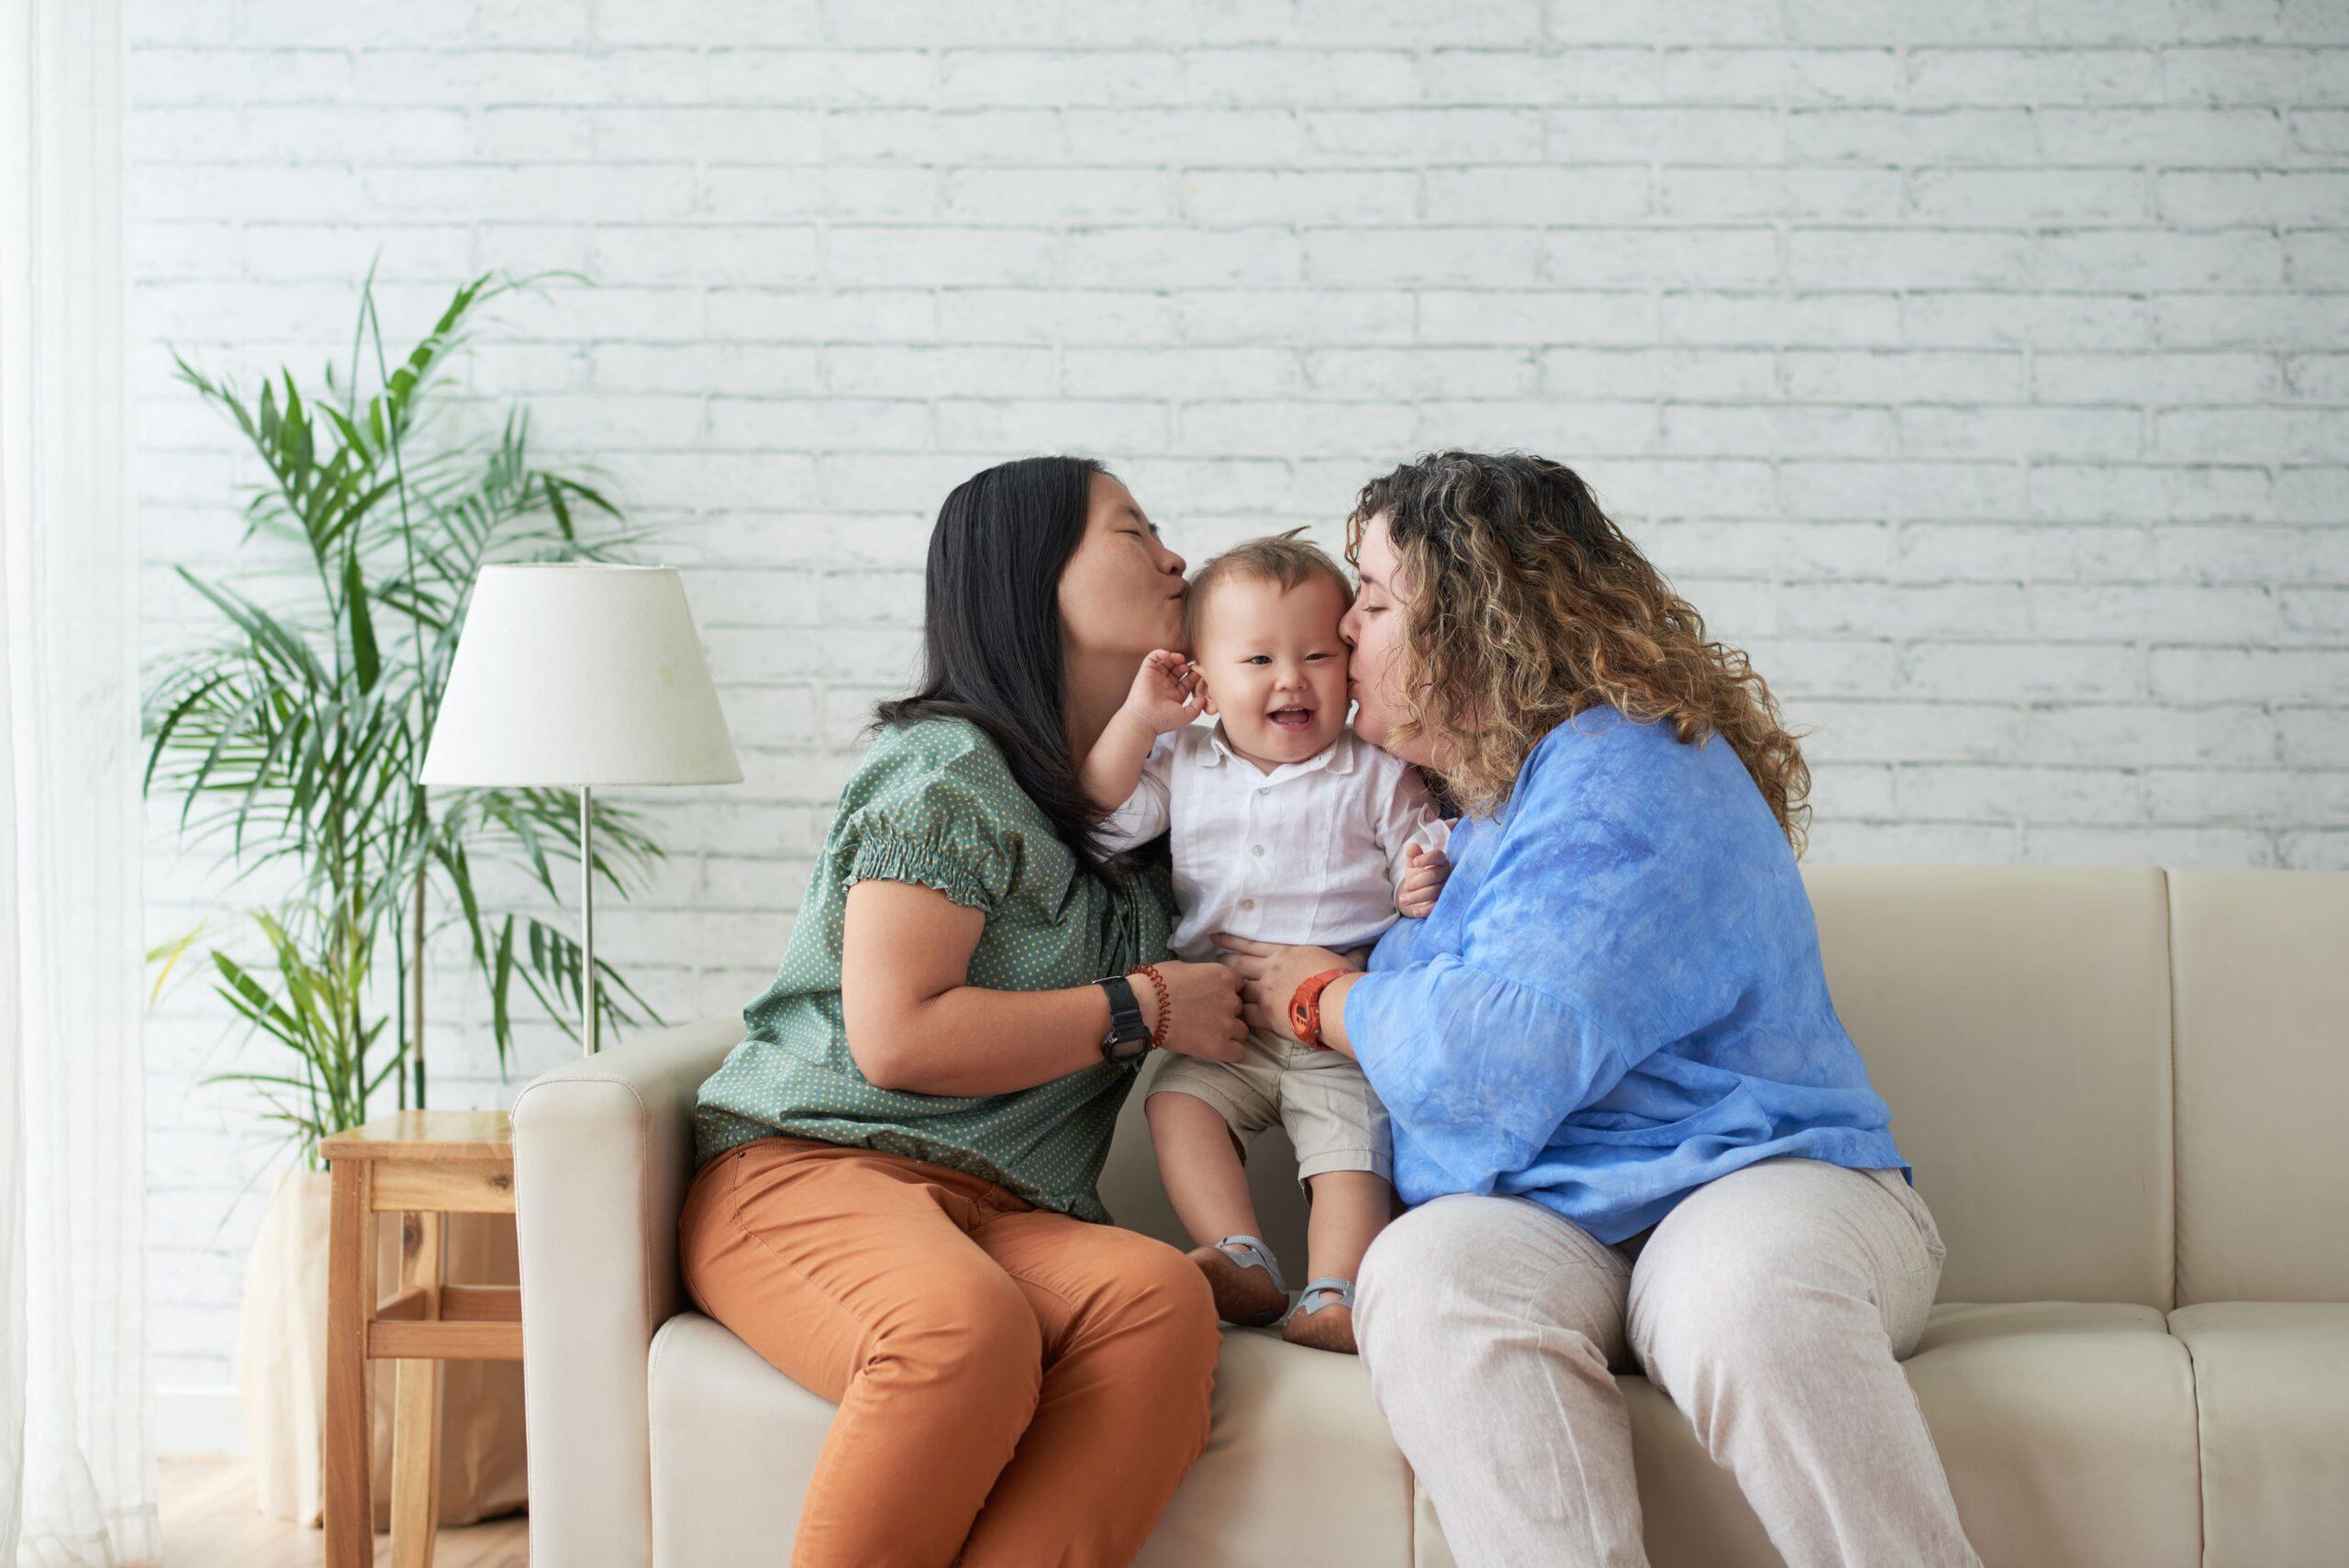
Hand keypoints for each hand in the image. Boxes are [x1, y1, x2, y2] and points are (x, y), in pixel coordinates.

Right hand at [1120, 649, 1206, 736]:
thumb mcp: (1185, 716)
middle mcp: (1166, 685)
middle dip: (1186, 666)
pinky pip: (1153, 657)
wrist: (1144, 720)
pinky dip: (1161, 653)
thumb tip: (1204, 698)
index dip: (1195, 675)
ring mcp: (1155, 678)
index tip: (1200, 673)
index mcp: (1176, 695)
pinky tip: (1169, 656)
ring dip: (1175, 658)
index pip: (1188, 680)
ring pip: (1167, 661)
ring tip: (1181, 660)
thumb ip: (1197, 707)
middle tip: (1190, 667)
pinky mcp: (1145, 672)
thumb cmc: (1162, 721)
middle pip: (1178, 669)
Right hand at [1134, 960, 1246, 1061]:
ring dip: (1229, 1032)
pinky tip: (1214, 1048)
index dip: (1227, 993)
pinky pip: (1238, 1052)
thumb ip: (1203, 976)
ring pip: (1242, 1031)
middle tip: (1206, 1017)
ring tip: (1208, 1034)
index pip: (1239, 986)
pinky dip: (1229, 1051)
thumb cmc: (1157, 985)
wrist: (1143, 1007)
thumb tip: (1202, 983)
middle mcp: (1231, 999)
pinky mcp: (1220, 1045)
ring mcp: (1227, 1023)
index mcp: (1223, 976)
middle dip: (1226, 1013)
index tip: (1214, 999)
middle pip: (1240, 1009)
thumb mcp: (1185, 968)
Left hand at [1210, 935, 1355, 1041]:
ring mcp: (1266, 993)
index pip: (1251, 945)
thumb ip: (1349, 954)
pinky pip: (1247, 1014)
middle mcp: (1270, 970)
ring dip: (1228, 990)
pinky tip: (1232, 1017)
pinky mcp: (1267, 1015)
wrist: (1336, 1001)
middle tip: (1211, 963)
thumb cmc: (1342, 978)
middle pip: (1238, 965)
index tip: (1215, 937)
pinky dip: (1240, 1015)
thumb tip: (1367, 947)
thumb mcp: (1344, 959)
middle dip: (1224, 964)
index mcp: (1285, 953)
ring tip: (1218, 992)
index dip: (1231, 941)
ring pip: (1239, 989)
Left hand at [1395, 843, 1449, 918]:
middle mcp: (1447, 874)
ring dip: (1417, 896)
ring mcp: (1448, 889)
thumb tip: (1412, 847)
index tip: (1415, 863)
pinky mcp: (1446, 903)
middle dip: (1417, 881)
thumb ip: (1412, 855)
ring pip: (1435, 891)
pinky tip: (1414, 911)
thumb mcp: (1413, 866)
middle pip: (1434, 875)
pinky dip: (1425, 910)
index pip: (1437, 855)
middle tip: (1406, 886)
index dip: (1427, 858)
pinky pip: (1437, 906)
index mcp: (1440, 861)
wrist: (1420, 896)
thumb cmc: (1419, 877)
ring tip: (1402, 900)